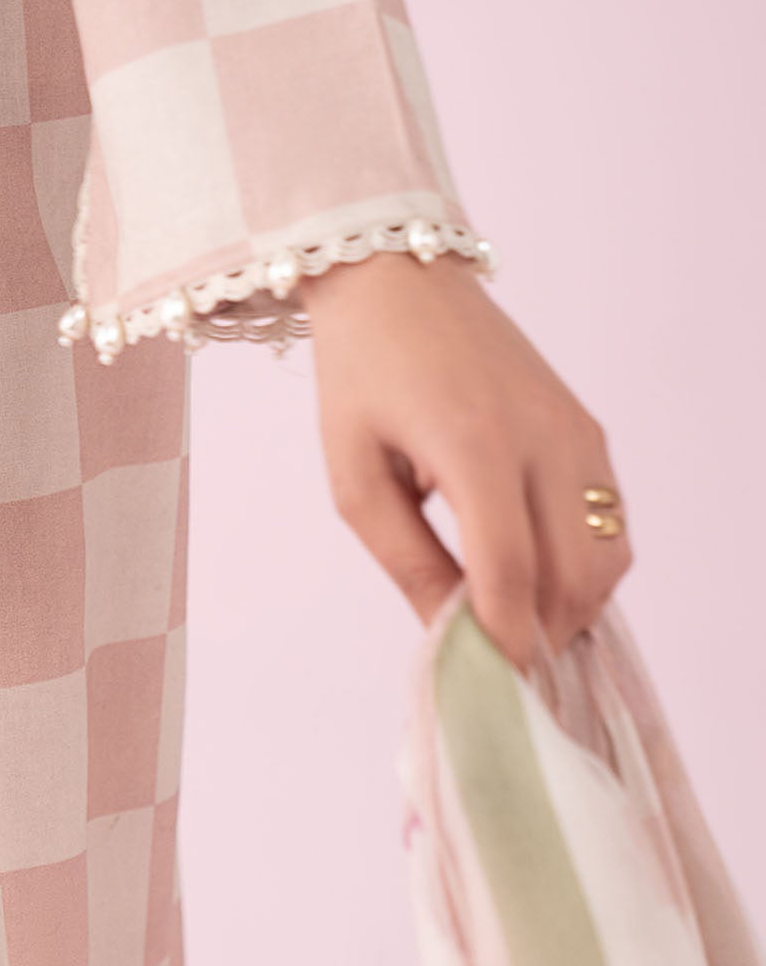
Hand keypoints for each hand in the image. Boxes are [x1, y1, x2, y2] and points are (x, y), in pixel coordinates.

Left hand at [300, 251, 631, 671]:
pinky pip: (610, 521)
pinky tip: (537, 577)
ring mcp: (577, 433)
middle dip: (543, 634)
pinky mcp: (589, 429)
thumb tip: (448, 632)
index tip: (490, 684)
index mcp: (473, 445)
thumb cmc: (363, 376)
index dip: (505, 640)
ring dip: (572, 606)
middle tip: (501, 666)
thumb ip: (406, 560)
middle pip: (575, 575)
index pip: (510, 571)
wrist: (400, 282)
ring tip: (518, 622)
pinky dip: (585, 566)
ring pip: (609, 555)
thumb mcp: (356, 477)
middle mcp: (542, 438)